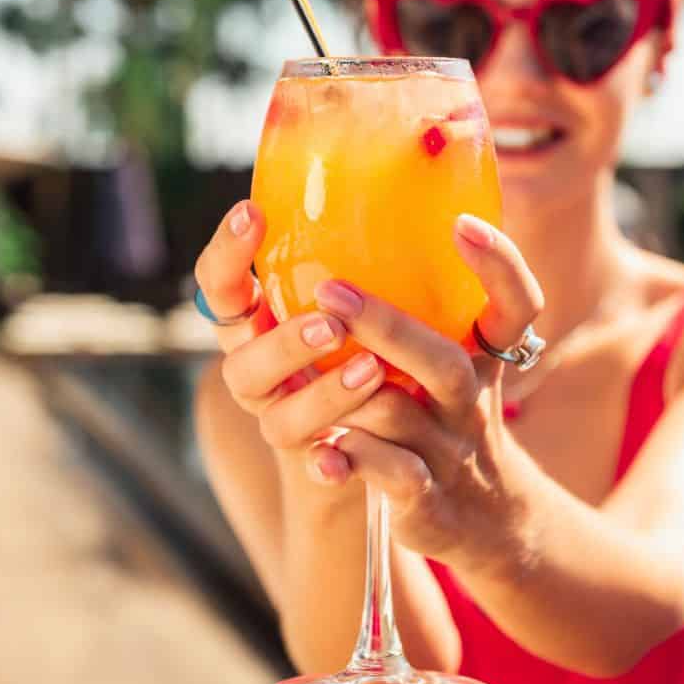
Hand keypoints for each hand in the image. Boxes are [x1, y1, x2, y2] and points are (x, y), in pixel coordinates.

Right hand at [194, 201, 389, 466]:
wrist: (405, 439)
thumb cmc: (390, 344)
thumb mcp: (388, 299)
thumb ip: (397, 260)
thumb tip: (462, 215)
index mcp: (263, 318)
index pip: (221, 281)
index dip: (225, 252)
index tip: (253, 212)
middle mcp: (263, 370)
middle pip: (241, 359)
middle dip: (282, 341)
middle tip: (332, 322)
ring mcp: (286, 420)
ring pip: (277, 417)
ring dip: (322, 394)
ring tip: (371, 369)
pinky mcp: (319, 464)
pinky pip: (315, 471)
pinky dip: (329, 465)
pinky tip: (343, 459)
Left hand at [310, 214, 544, 567]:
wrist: (488, 523)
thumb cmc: (451, 420)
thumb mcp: (460, 365)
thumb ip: (426, 312)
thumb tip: (359, 234)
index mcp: (484, 361)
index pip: (516, 306)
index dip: (499, 266)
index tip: (463, 224)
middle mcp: (468, 403)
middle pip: (441, 361)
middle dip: (384, 324)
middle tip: (329, 288)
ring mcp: (447, 454)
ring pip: (397, 416)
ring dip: (346, 390)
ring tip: (302, 363)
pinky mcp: (423, 502)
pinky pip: (387, 477)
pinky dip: (349, 461)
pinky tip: (320, 452)